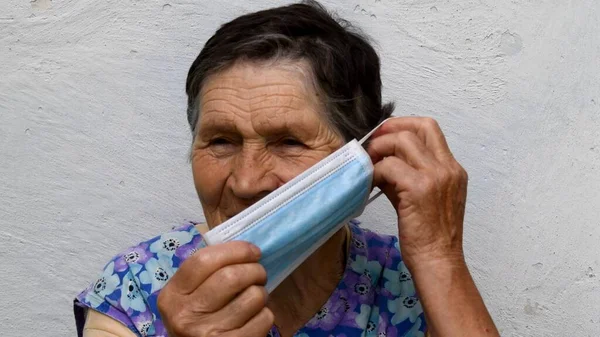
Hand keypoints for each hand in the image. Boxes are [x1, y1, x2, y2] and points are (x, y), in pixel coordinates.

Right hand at [157, 241, 273, 336]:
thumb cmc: (198, 318)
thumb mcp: (188, 296)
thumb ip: (206, 272)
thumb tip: (244, 248)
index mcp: (172, 295)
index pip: (204, 260)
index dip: (235, 250)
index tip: (253, 251)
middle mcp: (186, 315)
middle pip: (231, 276)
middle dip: (254, 270)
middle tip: (258, 273)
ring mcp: (208, 333)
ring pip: (253, 296)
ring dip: (261, 292)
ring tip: (254, 297)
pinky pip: (263, 318)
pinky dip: (265, 314)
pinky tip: (254, 317)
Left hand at [367, 117, 467, 270]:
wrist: (438, 261)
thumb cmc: (430, 236)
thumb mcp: (424, 198)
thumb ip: (407, 176)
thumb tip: (381, 161)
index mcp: (453, 169)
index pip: (431, 128)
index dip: (404, 124)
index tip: (385, 134)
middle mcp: (448, 169)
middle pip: (419, 127)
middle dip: (390, 130)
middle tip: (372, 145)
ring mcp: (435, 177)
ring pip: (403, 141)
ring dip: (380, 149)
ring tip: (369, 164)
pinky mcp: (419, 189)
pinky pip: (390, 166)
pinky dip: (376, 171)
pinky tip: (370, 183)